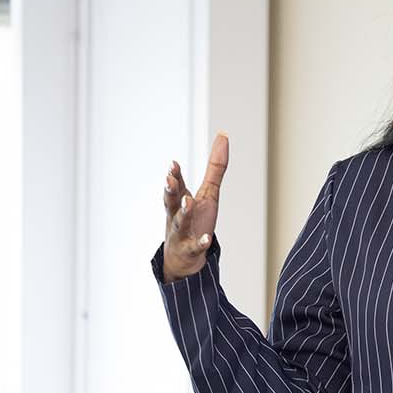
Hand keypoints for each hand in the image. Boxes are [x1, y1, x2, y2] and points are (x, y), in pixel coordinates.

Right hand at [161, 132, 229, 282]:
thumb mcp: (207, 192)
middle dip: (170, 189)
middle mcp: (177, 214)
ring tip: (188, 202)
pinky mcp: (190, 249)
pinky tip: (207, 239)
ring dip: (184, 212)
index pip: (176, 185)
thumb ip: (215, 168)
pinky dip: (200, 242)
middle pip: (171, 201)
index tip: (173, 164)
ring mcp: (182, 232)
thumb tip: (223, 135)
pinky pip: (194, 246)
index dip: (174, 174)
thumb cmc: (195, 220)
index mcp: (180, 200)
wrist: (183, 257)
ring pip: (181, 222)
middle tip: (169, 179)